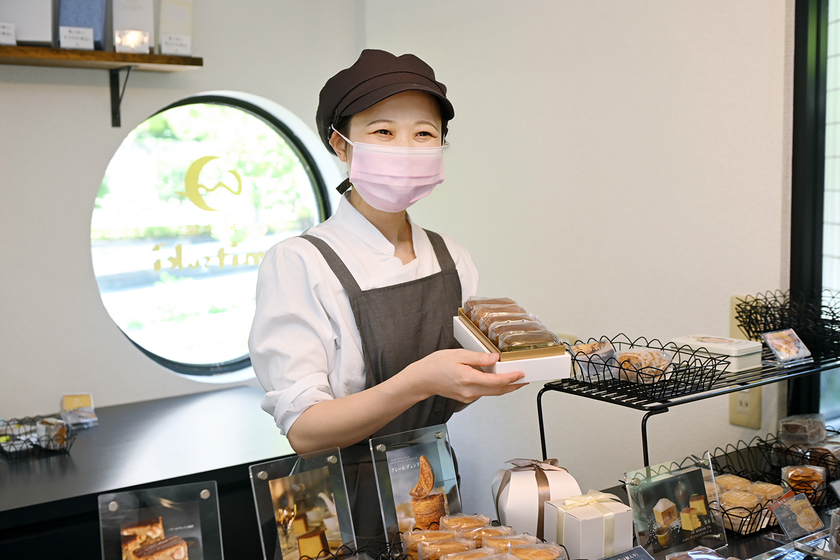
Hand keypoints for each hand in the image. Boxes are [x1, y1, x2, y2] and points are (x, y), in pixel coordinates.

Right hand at [405, 349, 526, 402]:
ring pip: (492, 393)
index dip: (511, 379)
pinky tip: (496, 380)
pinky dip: (493, 387)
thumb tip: (495, 358)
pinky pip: (484, 393)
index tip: (521, 374)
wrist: (422, 379)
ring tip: (515, 379)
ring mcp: (468, 396)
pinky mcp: (467, 398)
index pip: (496, 382)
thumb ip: (478, 358)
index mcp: (468, 379)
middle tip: (525, 379)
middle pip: (498, 391)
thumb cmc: (435, 366)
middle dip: (513, 386)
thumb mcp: (458, 355)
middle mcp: (470, 391)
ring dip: (504, 387)